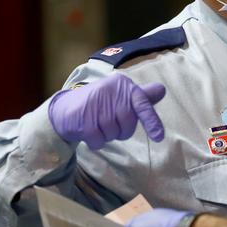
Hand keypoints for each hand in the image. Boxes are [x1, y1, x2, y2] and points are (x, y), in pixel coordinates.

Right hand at [48, 74, 165, 148]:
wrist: (65, 109)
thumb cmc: (99, 103)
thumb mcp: (121, 96)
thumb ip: (141, 96)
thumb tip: (162, 90)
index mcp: (122, 84)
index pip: (142, 103)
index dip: (151, 121)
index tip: (159, 137)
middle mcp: (110, 90)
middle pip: (128, 123)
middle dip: (122, 130)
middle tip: (110, 124)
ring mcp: (96, 105)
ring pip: (114, 133)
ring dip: (108, 136)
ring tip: (97, 125)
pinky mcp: (83, 119)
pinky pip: (100, 141)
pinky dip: (96, 142)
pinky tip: (89, 132)